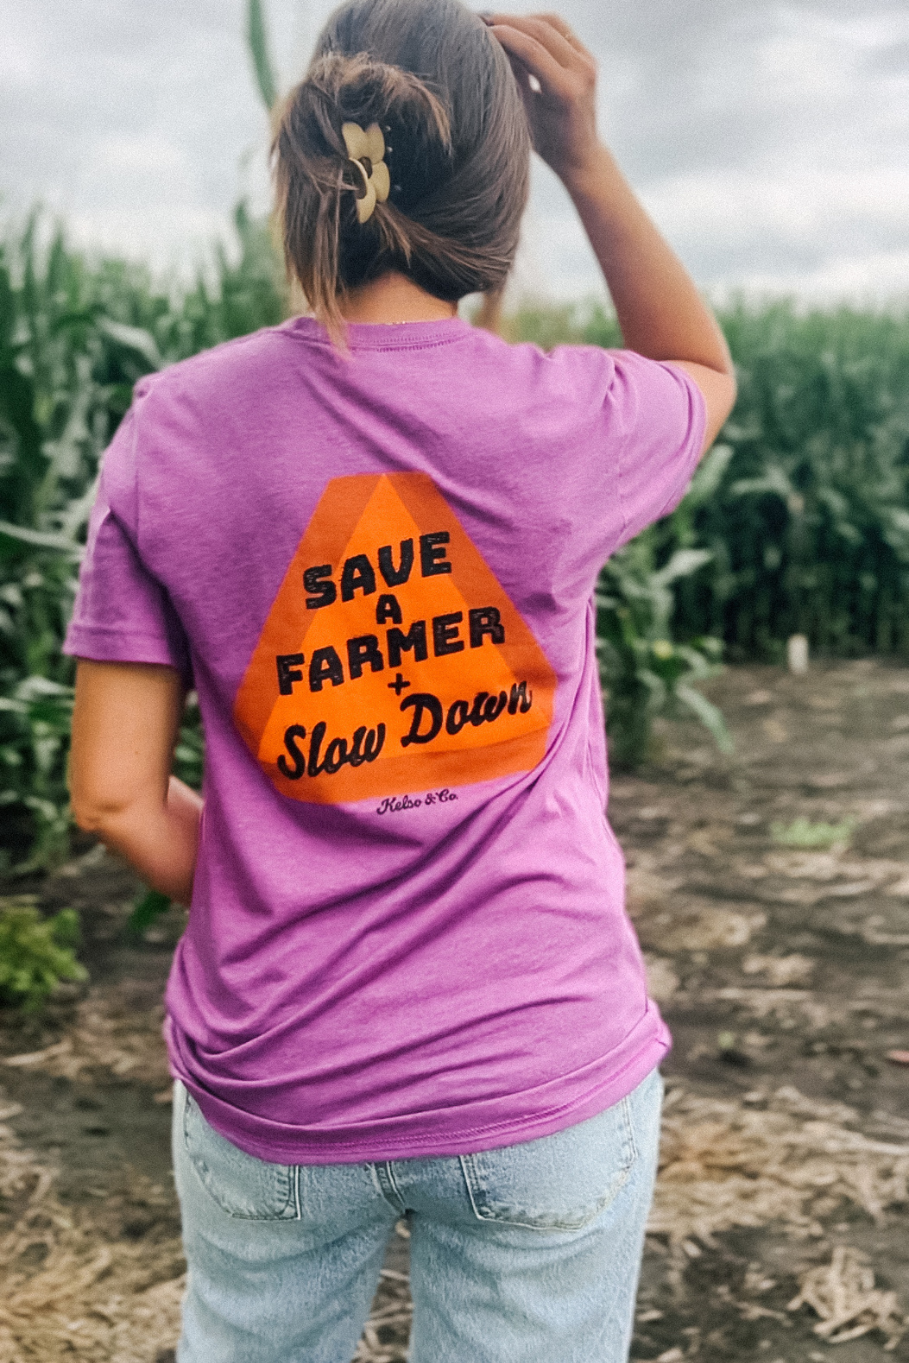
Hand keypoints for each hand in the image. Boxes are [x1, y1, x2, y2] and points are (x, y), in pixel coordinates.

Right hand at [484, 12, 600, 185]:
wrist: (580, 155)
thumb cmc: (547, 145)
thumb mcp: (523, 116)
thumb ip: (513, 80)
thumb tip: (493, 48)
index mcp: (566, 92)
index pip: (532, 50)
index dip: (504, 35)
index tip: (480, 30)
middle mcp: (582, 72)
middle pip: (541, 30)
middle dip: (510, 22)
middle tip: (483, 20)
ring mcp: (588, 62)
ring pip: (551, 23)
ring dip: (522, 19)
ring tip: (498, 24)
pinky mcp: (588, 57)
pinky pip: (560, 28)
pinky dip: (537, 24)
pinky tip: (518, 29)